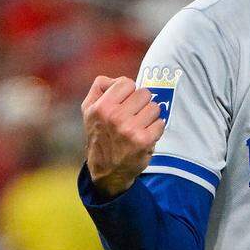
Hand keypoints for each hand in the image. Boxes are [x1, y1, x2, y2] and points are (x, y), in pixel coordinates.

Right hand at [82, 75, 165, 197]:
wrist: (106, 170)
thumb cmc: (100, 135)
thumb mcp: (88, 110)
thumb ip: (100, 87)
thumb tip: (119, 79)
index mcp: (101, 107)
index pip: (127, 82)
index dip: (129, 91)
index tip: (125, 102)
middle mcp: (114, 117)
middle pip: (144, 93)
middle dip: (141, 103)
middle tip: (133, 115)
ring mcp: (130, 129)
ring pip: (155, 107)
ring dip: (150, 116)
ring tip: (139, 125)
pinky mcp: (144, 141)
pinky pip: (161, 122)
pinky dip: (156, 128)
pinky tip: (145, 135)